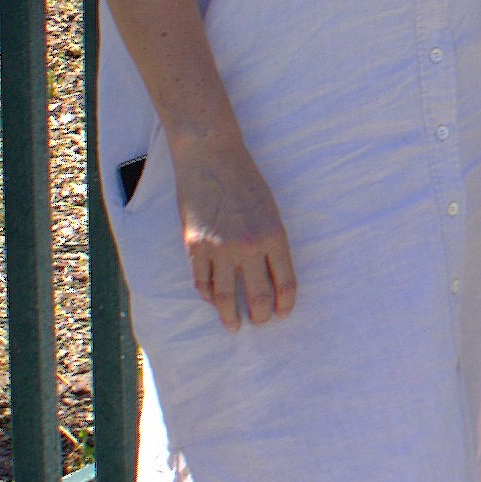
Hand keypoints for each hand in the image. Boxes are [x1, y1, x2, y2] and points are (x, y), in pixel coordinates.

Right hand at [171, 126, 295, 329]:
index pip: (286, 284)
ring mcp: (219, 248)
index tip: (283, 314)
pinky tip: (212, 300)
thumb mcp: (269, 211)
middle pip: (258, 297)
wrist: (211, 156)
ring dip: (231, 316)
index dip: (286, 304)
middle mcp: (249, 246)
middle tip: (260, 322)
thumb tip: (268, 275)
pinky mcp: (194, 246)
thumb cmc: (245, 180)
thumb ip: (270, 243)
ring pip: (226, 297)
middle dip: (261, 315)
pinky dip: (208, 295)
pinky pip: (201, 282)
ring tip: (234, 325)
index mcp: (274, 236)